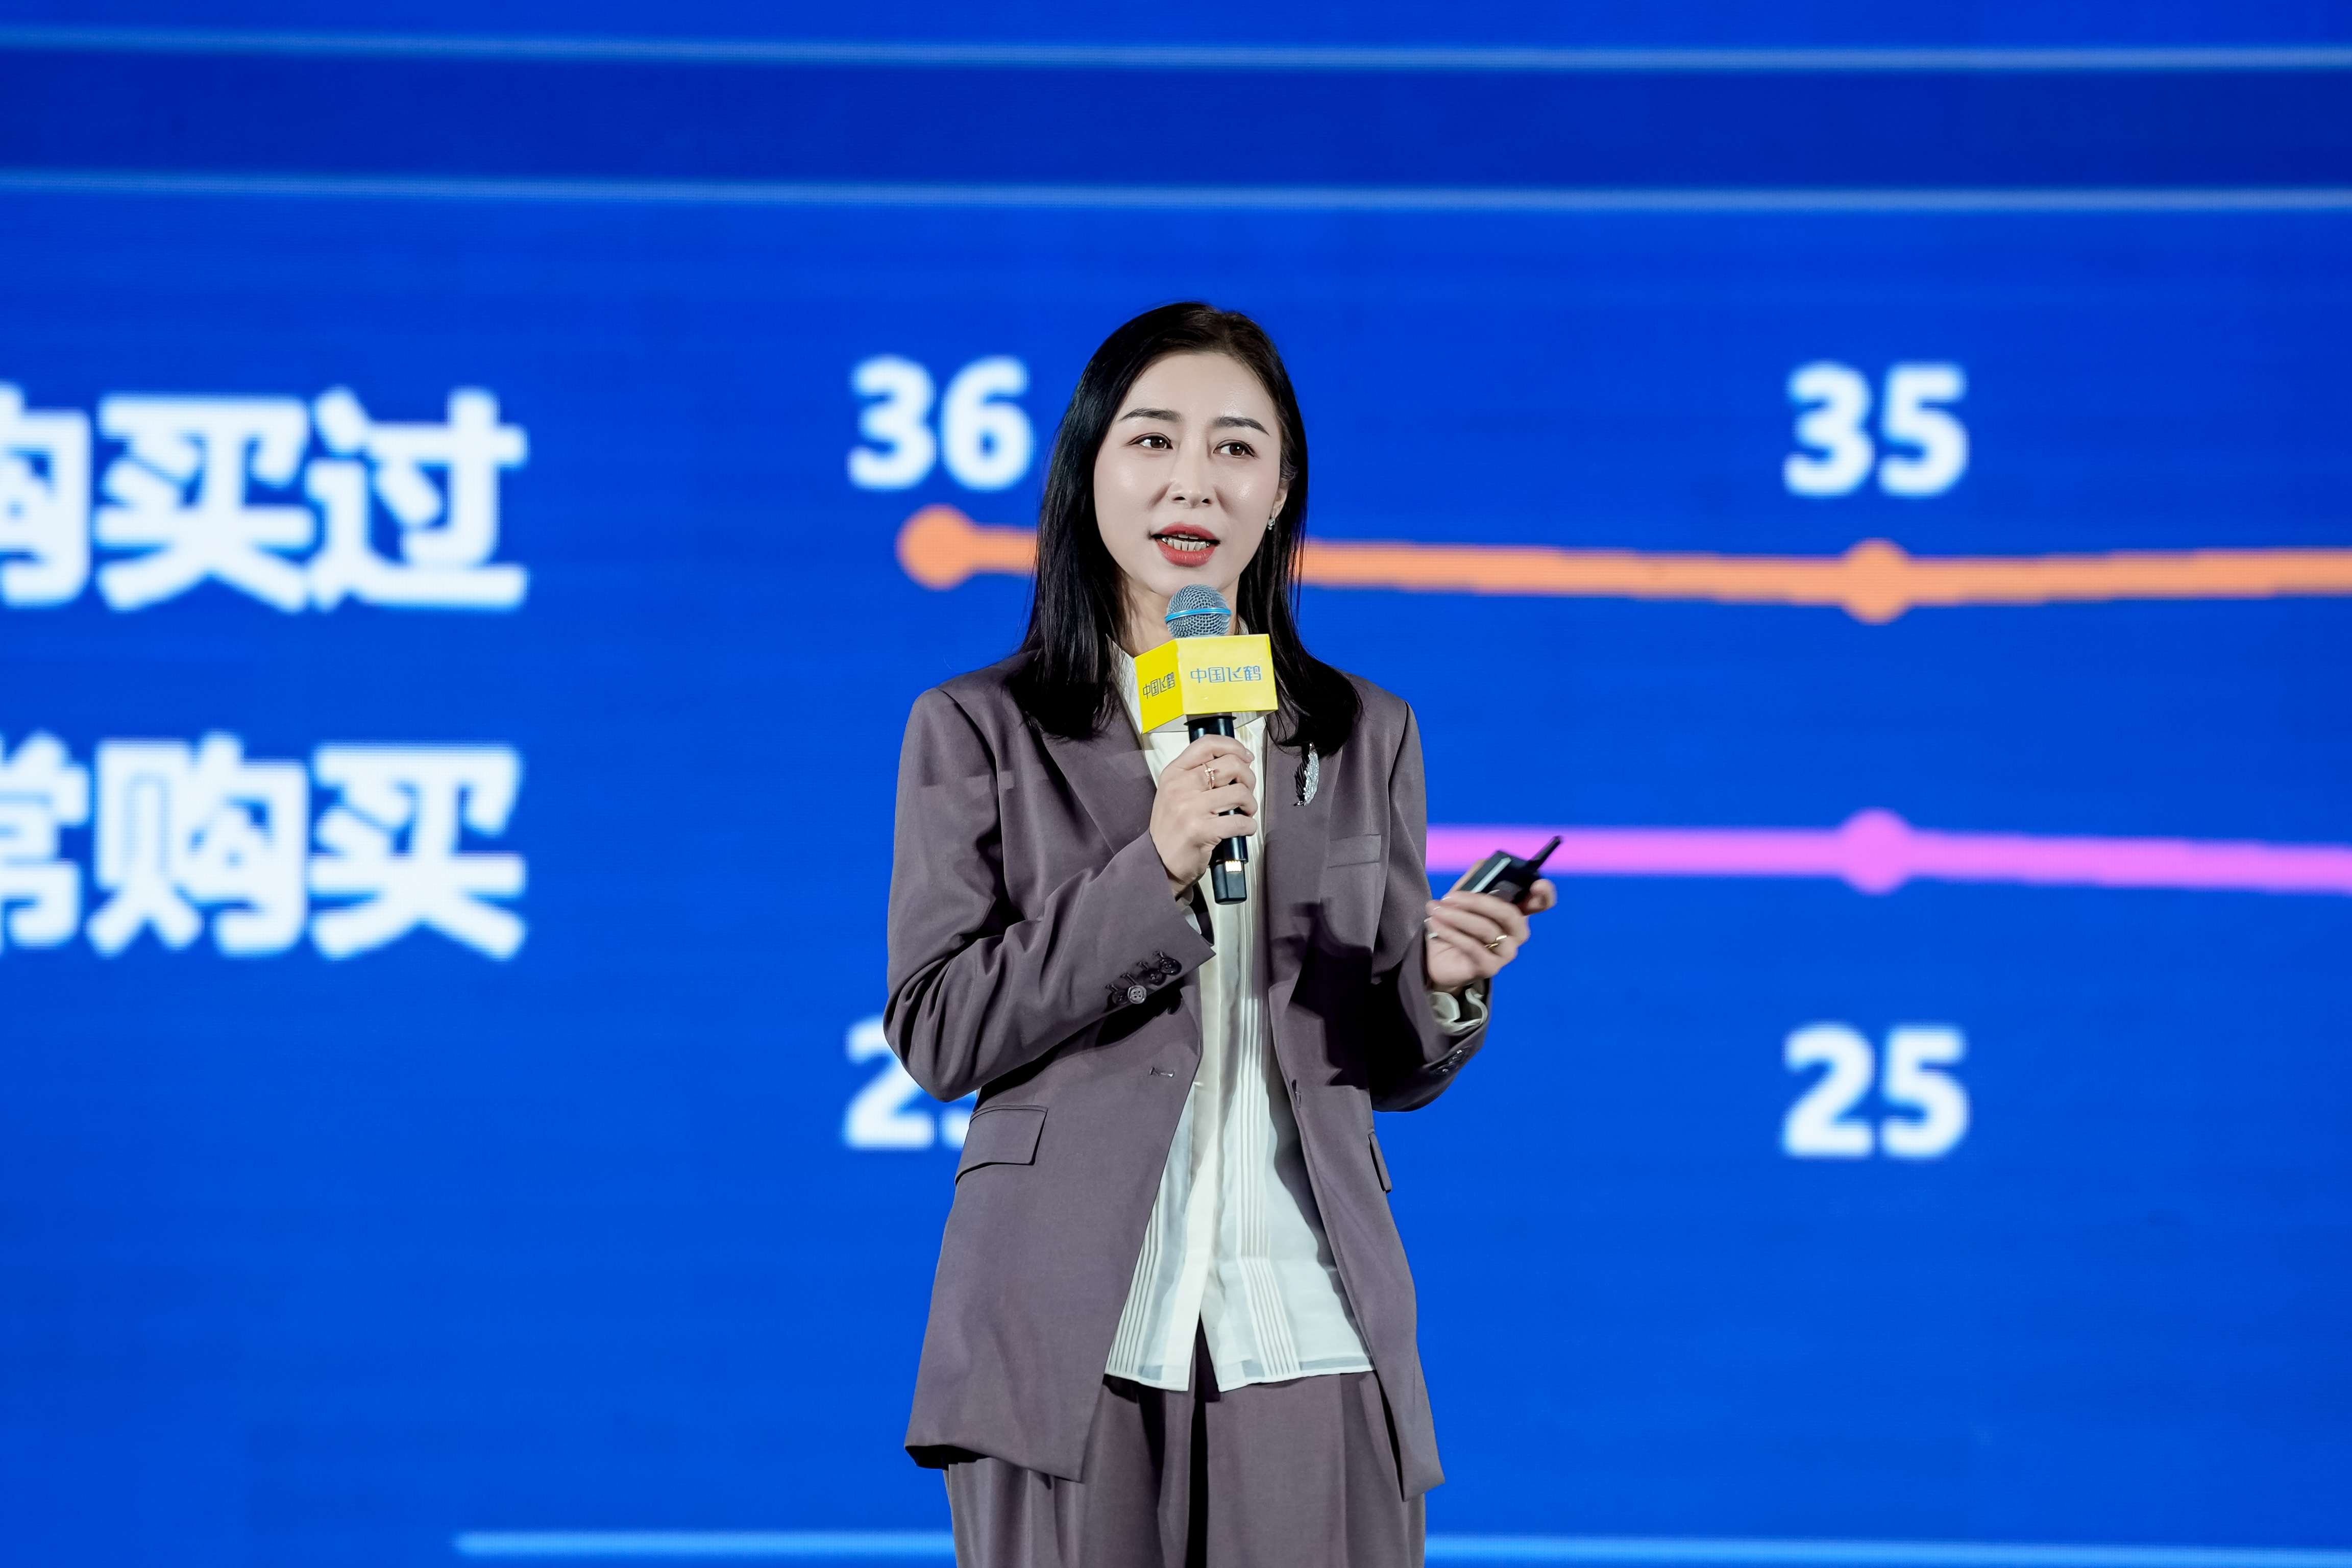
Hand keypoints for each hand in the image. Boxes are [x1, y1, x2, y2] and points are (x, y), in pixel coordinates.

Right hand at [1150, 735, 1256, 895]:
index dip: (1233, 746)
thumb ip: (1196, 775)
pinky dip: (1249, 826)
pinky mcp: (1201, 830)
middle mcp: (1180, 786)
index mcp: (1174, 773)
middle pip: (1230, 765)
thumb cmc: (1171, 830)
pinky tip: (1244, 829)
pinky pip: (1240, 821)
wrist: (1158, 864)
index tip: (1245, 757)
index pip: (1207, 744)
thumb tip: (1235, 762)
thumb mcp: (1175, 793)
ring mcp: (1190, 808)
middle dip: (1248, 778)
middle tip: (1246, 792)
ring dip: (1251, 804)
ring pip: (1240, 792)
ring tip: (1245, 812)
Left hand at [1424, 874, 1556, 993]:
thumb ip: (1476, 879)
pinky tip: (1434, 923)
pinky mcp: (1490, 968)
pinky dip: (1451, 932)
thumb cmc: (1456, 924)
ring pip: (1487, 929)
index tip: (1537, 884)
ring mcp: (1506, 953)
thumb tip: (1484, 862)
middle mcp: (1516, 934)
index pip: (1541, 903)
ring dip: (1456, 916)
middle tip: (1450, 896)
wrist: (1438, 958)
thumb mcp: (1463, 897)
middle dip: (1478, 901)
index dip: (1544, 894)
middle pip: (1509, 914)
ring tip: (1434, 909)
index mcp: (1516, 912)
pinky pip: (1472, 947)